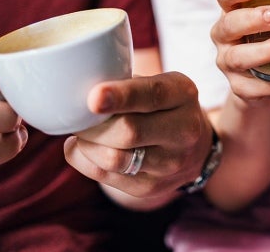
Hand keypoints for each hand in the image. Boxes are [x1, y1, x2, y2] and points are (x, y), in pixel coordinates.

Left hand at [63, 71, 212, 208]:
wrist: (193, 147)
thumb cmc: (162, 105)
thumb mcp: (157, 82)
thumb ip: (125, 81)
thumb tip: (79, 88)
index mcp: (183, 95)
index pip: (152, 95)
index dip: (121, 96)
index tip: (93, 97)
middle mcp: (184, 131)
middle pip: (129, 131)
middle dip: (94, 125)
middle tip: (77, 115)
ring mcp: (170, 164)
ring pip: (114, 159)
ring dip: (87, 144)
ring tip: (81, 132)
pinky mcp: (151, 187)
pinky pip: (105, 176)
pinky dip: (84, 160)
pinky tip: (82, 148)